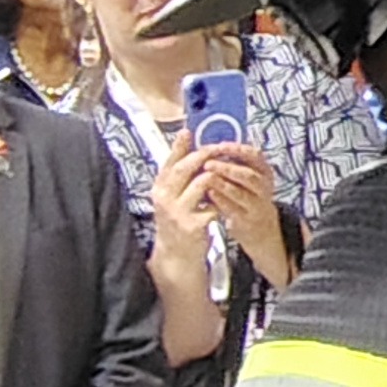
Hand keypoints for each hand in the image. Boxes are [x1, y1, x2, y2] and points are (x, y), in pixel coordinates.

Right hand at [147, 140, 225, 290]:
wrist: (176, 256)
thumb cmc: (177, 221)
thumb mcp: (171, 197)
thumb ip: (178, 175)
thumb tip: (184, 143)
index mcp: (159, 189)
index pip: (169, 161)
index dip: (180, 146)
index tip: (189, 131)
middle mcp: (164, 198)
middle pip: (186, 167)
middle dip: (205, 155)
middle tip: (219, 149)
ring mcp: (177, 212)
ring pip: (202, 182)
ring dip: (218, 175)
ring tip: (227, 172)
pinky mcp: (192, 225)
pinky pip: (213, 204)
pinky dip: (223, 199)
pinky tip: (228, 198)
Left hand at [189, 141, 289, 281]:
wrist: (258, 224)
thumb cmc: (245, 192)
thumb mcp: (246, 174)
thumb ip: (232, 160)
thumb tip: (207, 143)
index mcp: (264, 170)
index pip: (254, 155)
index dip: (237, 149)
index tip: (219, 146)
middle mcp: (264, 186)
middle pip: (248, 175)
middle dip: (227, 168)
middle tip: (207, 164)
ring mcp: (257, 204)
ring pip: (240, 193)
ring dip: (222, 184)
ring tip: (206, 178)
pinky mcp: (246, 219)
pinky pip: (232, 209)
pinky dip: (219, 200)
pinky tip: (208, 194)